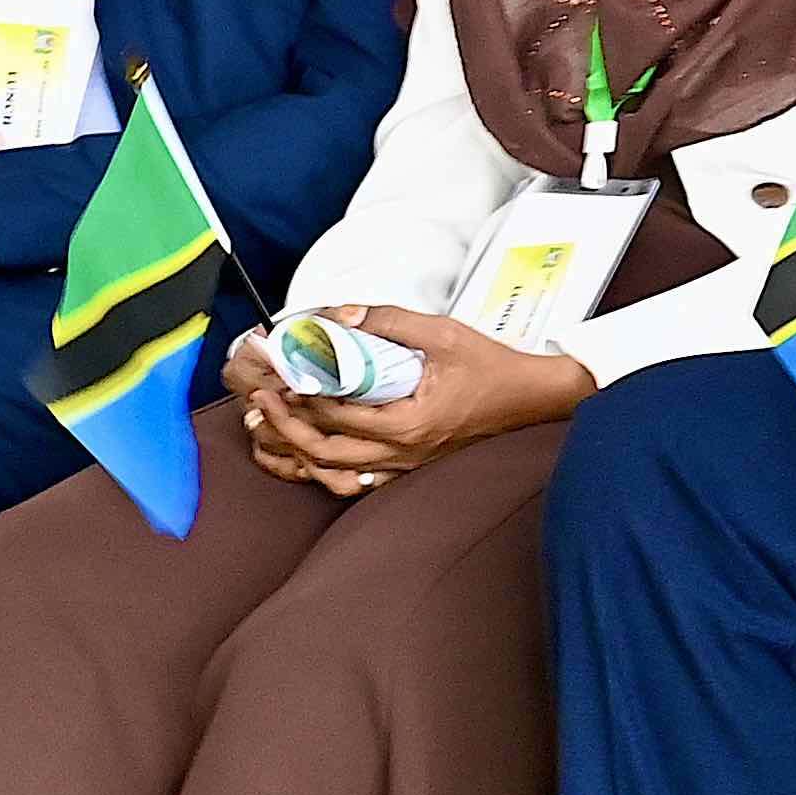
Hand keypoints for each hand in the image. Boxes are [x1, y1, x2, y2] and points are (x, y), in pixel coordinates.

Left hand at [234, 304, 596, 490]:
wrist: (531, 399)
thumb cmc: (492, 369)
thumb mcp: (442, 334)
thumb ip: (388, 322)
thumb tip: (342, 314)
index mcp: (408, 422)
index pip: (337, 414)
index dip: (301, 393)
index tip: (281, 372)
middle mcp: (403, 452)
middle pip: (325, 453)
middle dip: (286, 427)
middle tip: (264, 401)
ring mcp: (406, 464)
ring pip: (336, 473)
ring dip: (299, 453)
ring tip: (275, 429)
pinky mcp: (410, 466)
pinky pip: (359, 480)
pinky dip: (328, 470)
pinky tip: (311, 454)